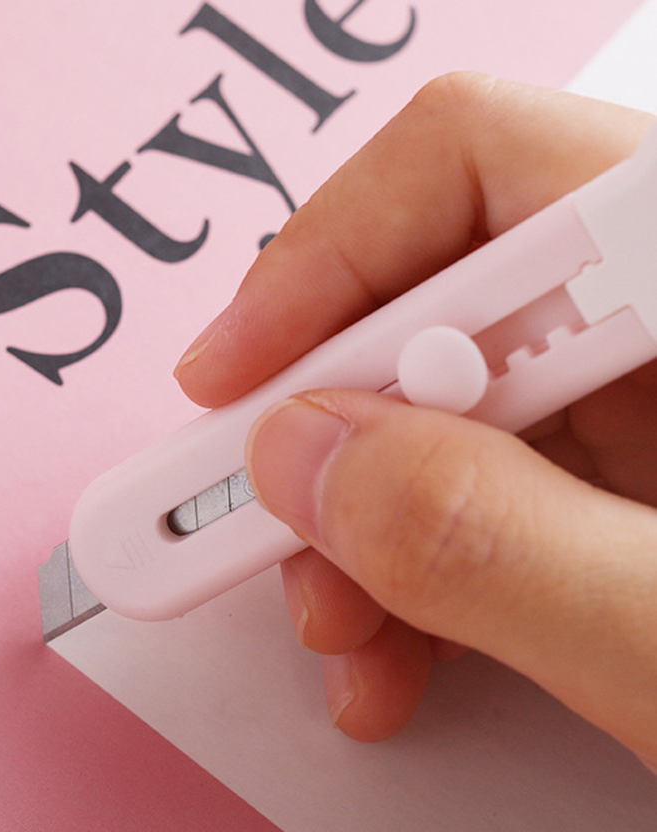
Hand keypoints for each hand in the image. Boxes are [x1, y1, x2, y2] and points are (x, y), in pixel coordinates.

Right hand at [175, 73, 656, 767]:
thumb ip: (491, 543)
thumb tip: (302, 459)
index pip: (477, 168)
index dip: (321, 265)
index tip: (226, 385)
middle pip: (437, 306)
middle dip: (328, 435)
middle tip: (261, 539)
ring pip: (441, 413)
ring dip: (358, 524)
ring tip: (340, 634)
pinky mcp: (637, 485)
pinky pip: (480, 489)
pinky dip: (413, 570)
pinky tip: (398, 653)